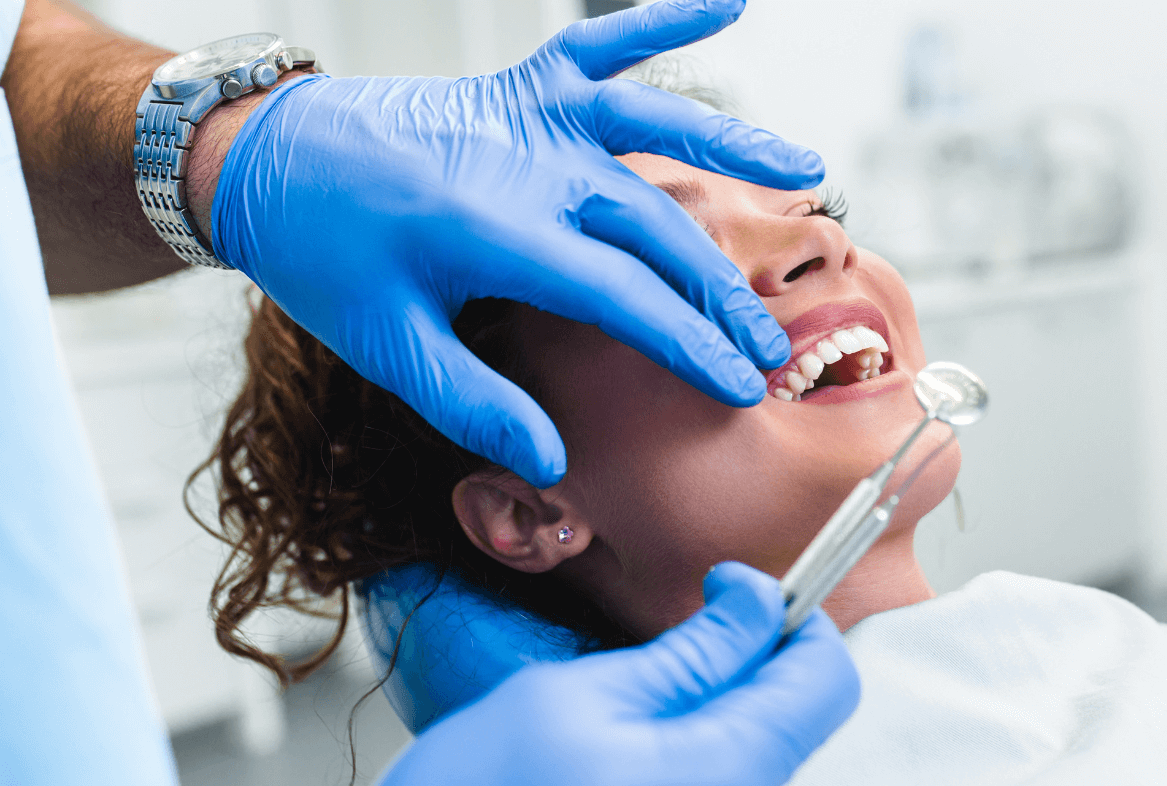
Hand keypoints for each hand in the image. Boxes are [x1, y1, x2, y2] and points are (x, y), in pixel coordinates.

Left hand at [208, 0, 813, 485]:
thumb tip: (554, 462)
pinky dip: (662, 20)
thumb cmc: (324, 254)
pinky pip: (602, 45)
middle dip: (722, 292)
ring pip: (653, 125)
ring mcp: (531, 116)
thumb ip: (473, 403)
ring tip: (807, 170)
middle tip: (774, 347)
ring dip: (733, 147)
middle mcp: (528, 165)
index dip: (689, 342)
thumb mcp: (386, 344)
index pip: (623, 296)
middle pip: (656, 227)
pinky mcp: (522, 85)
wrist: (265, 157)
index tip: (739, 384)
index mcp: (495, 231)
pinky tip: (727, 0)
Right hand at [380, 563, 859, 785]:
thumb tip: (756, 601)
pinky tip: (625, 743)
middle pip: (795, 714)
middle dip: (751, 657)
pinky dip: (690, 746)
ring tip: (634, 696)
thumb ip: (688, 654)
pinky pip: (717, 781)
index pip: (826, 678)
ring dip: (715, 702)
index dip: (793, 618)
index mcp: (729, 769)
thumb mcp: (577, 700)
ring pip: (755, 747)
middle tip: (680, 629)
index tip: (736, 591)